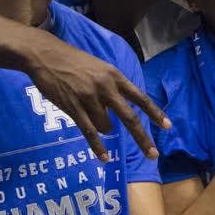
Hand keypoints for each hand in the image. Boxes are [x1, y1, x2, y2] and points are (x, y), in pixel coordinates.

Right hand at [25, 33, 170, 160]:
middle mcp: (106, 88)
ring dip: (104, 128)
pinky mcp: (74, 108)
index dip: (155, 113)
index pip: (140, 98)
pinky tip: (105, 158)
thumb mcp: (100, 67)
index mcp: (115, 76)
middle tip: (153, 155)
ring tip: (91, 116)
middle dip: (143, 139)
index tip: (168, 127)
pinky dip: (98, 147)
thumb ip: (112, 86)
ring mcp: (90, 98)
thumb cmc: (74, 61)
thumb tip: (120, 109)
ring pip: (107, 126)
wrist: (46, 56)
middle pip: (130, 118)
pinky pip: (90, 132)